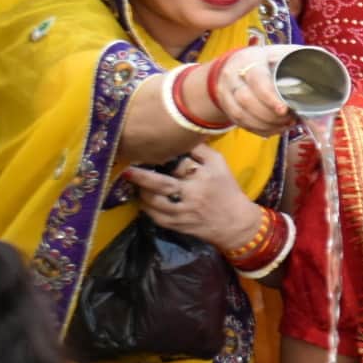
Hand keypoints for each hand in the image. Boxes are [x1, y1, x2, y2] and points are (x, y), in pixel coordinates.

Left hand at [122, 145, 264, 252]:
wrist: (235, 223)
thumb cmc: (226, 189)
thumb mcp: (219, 164)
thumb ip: (200, 149)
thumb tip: (178, 136)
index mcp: (203, 177)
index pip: (179, 164)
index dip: (161, 158)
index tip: (146, 153)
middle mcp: (193, 195)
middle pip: (162, 185)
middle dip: (141, 177)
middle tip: (126, 170)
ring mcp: (184, 212)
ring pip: (154, 203)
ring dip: (141, 192)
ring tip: (134, 184)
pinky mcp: (178, 225)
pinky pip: (155, 217)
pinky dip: (146, 208)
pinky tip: (144, 199)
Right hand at [210, 46, 298, 135]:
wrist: (236, 64)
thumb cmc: (269, 61)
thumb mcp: (283, 56)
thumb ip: (305, 67)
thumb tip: (334, 86)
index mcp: (251, 59)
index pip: (257, 79)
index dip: (269, 97)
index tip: (284, 110)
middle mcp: (234, 74)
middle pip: (246, 100)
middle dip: (270, 116)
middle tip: (289, 121)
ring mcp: (226, 90)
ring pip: (241, 114)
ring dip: (265, 124)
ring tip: (284, 126)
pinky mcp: (226, 105)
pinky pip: (240, 122)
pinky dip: (259, 129)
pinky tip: (274, 130)